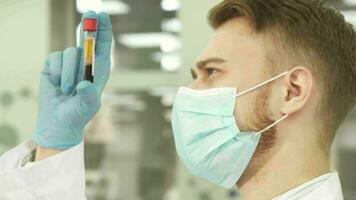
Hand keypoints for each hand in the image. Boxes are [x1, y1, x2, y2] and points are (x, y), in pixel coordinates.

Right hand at [32, 11, 111, 148]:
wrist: (60, 121)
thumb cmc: (80, 113)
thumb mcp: (90, 106)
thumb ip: (90, 96)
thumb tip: (85, 83)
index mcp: (99, 68)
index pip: (103, 45)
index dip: (103, 29)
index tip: (102, 14)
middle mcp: (85, 62)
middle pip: (87, 38)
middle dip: (89, 25)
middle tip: (90, 13)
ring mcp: (69, 63)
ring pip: (70, 53)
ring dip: (69, 73)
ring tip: (68, 90)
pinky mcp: (53, 65)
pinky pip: (55, 59)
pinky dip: (56, 73)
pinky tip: (57, 86)